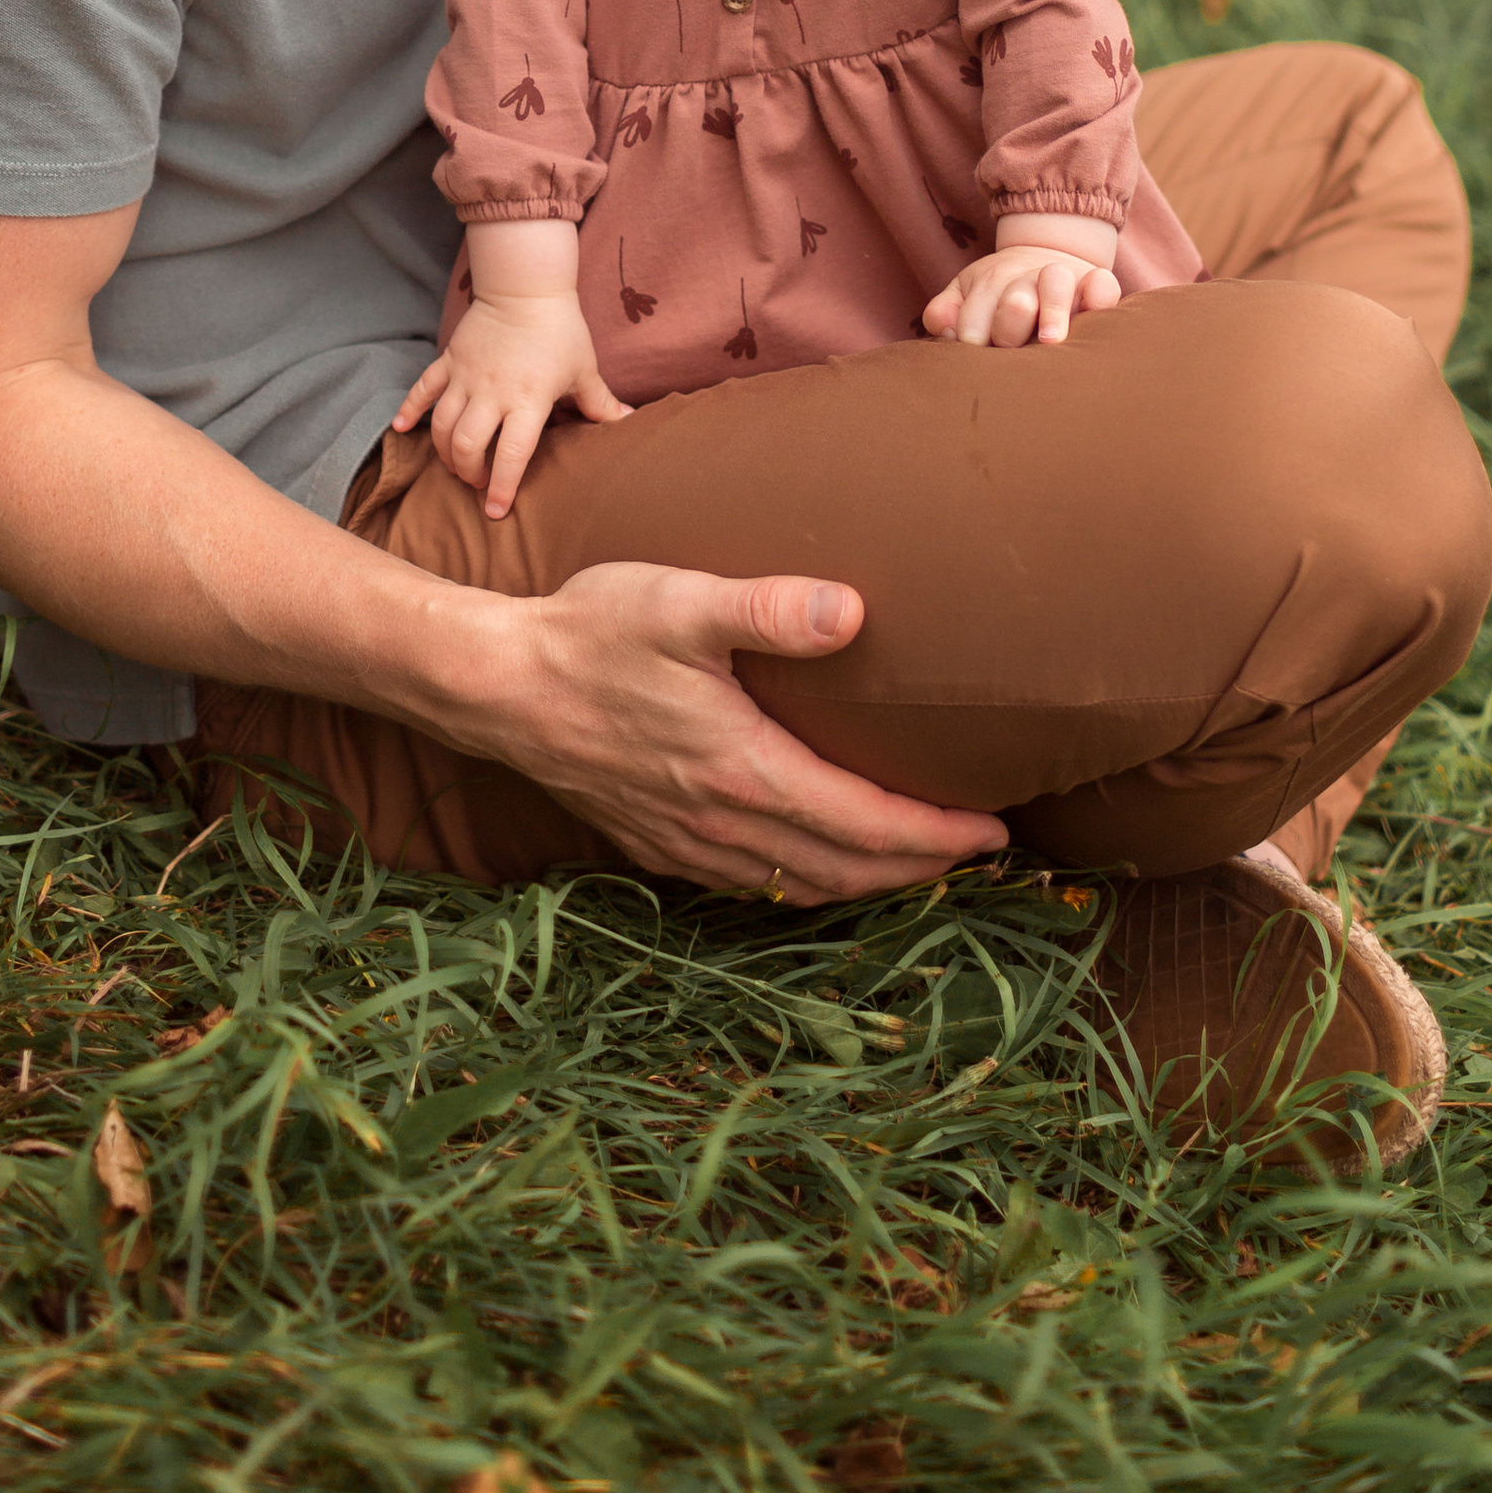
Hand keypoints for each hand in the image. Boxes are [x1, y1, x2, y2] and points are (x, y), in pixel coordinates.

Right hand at [392, 289, 629, 517]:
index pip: (511, 454)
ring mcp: (466, 376)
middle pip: (466, 445)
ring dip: (444, 452)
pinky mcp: (449, 360)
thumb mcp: (585, 369)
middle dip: (469, 472)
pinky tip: (400, 430)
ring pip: (441, 425)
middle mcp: (492, 392)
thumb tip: (631, 423)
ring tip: (456, 465)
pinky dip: (408, 411)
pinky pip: (422, 390)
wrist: (526, 285)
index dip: (502, 487)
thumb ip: (602, 403)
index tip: (496, 512)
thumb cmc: (561, 329)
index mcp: (529, 400)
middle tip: (478, 481)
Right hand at [459, 562, 1008, 902]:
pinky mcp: (655, 844)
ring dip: (866, 884)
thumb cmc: (592, 632)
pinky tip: (813, 863)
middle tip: (977, 852)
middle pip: (844, 871)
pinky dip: (803, 885)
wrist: (497, 685)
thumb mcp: (682, 604)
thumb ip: (770, 610)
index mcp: (743, 770)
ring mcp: (685, 843)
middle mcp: (721, 823)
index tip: (994, 830)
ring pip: (798, 888)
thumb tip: (854, 613)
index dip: (937, 836)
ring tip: (915, 863)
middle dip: (919, 870)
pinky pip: (750, 886)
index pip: (865, 825)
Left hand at [922, 225, 1120, 348]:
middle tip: (1009, 347)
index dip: (972, 339)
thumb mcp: (968, 296)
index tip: (977, 353)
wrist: (1043, 254)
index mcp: (989, 287)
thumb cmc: (1000, 293)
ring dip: (1051, 309)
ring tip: (1049, 340)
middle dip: (1007, 325)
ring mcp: (1063, 278)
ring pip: (1055, 283)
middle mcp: (1025, 282)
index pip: (973, 320)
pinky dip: (1100, 294)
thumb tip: (944, 329)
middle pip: (1013, 300)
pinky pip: (1103, 283)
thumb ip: (947, 312)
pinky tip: (1095, 310)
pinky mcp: (1096, 281)